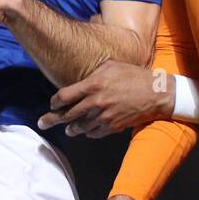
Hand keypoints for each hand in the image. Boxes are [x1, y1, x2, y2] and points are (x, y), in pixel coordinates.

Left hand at [38, 61, 172, 137]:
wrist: (156, 93)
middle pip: (67, 114)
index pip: (64, 96)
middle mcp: (96, 102)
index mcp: (93, 84)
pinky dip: (88, 133)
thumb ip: (92, 74)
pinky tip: (86, 131)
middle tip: (42, 123)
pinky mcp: (113, 126)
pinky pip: (94, 133)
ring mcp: (104, 116)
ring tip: (67, 129)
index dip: (54, 102)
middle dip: (52, 119)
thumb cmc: (133, 75)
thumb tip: (79, 80)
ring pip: (80, 126)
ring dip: (71, 128)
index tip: (52, 104)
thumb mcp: (111, 66)